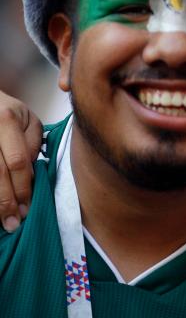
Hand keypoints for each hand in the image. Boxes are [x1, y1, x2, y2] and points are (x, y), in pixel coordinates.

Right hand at [0, 92, 41, 231]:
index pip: (17, 161)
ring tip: (0, 221)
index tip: (27, 208)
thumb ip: (32, 144)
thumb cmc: (6, 111)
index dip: (23, 187)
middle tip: (13, 223)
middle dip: (6, 201)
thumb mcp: (27, 119)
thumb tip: (31, 175)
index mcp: (5, 119)